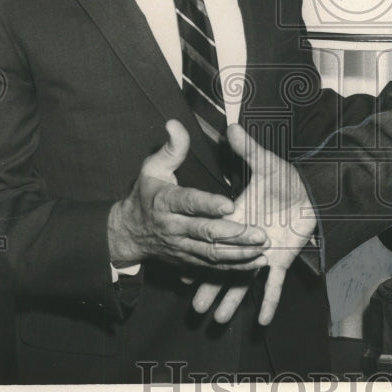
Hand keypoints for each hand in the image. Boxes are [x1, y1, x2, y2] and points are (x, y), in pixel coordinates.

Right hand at [108, 119, 269, 268]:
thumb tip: (175, 124)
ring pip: (212, 254)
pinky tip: (256, 263)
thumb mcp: (152, 167)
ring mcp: (181, 247)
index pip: (189, 203)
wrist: (128, 233)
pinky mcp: (188, 260)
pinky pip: (213, 267)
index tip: (230, 205)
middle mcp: (173, 227)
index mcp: (165, 201)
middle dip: (233, 234)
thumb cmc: (145, 194)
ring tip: (263, 249)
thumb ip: (171, 148)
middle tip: (259, 232)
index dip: (209, 205)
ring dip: (238, 254)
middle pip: (205, 232)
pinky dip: (234, 267)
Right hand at [190, 124, 315, 324]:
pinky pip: (273, 285)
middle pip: (221, 264)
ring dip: (231, 299)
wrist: (313, 191)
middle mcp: (243, 238)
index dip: (199, 245)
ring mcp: (261, 251)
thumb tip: (232, 125)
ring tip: (216, 318)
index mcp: (234, 217)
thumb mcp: (265, 163)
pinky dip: (270, 301)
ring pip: (242, 279)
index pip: (211, 232)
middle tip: (192, 305)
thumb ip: (248, 149)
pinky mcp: (280, 259)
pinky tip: (264, 321)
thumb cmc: (286, 177)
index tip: (182, 259)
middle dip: (207, 285)